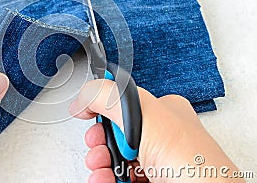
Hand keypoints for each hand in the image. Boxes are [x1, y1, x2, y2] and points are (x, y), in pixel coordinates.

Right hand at [70, 79, 242, 182]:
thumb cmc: (189, 158)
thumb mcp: (143, 113)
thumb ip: (108, 96)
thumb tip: (82, 99)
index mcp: (162, 111)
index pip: (124, 102)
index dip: (103, 110)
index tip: (89, 114)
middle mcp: (160, 135)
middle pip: (115, 133)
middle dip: (99, 142)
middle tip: (98, 146)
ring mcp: (155, 161)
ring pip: (115, 158)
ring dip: (100, 163)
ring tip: (101, 168)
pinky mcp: (150, 181)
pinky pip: (119, 176)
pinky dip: (106, 178)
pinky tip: (104, 179)